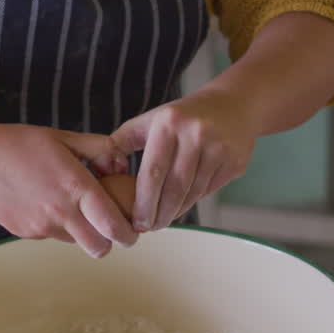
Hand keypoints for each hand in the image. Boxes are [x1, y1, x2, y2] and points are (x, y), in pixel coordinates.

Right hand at [0, 122, 140, 257]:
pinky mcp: (25, 233)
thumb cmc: (18, 143)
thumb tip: (122, 166)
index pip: (114, 226)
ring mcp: (41, 226)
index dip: (129, 234)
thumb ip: (100, 149)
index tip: (133, 230)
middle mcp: (60, 212)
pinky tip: (44, 202)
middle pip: (100, 248)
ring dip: (83, 232)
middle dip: (110, 242)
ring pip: (76, 242)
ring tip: (74, 206)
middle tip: (110, 227)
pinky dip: (57, 225)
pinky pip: (52, 235)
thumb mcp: (64, 137)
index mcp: (75, 186)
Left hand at [112, 92, 256, 230]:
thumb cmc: (183, 116)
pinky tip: (181, 207)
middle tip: (148, 228)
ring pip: (192, 193)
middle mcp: (196, 134)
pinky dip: (192, 202)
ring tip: (162, 220)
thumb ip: (123, 140)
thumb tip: (99, 167)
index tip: (136, 221)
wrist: (234, 104)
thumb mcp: (152, 119)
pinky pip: (208, 190)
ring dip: (176, 212)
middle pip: (174, 187)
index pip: (153, 172)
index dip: (144, 202)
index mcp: (169, 123)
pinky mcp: (234, 161)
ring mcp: (218, 148)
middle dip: (159, 214)